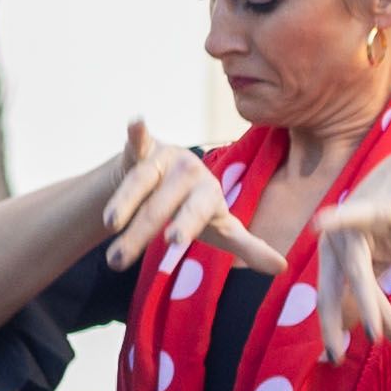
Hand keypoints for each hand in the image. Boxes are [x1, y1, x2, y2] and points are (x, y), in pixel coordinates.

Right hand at [102, 119, 286, 288]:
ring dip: (122, 203)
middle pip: (161, 205)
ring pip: (140, 182)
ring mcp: (166, 158)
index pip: (196, 213)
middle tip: (118, 260)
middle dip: (138, 234)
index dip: (185, 225)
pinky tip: (135, 122)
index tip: (173, 243)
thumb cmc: (196, 209)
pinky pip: (138, 141)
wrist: (170, 180)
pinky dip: (137, 132)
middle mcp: (191, 173)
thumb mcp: (220, 228)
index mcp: (210, 194)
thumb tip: (282, 268)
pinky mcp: (143, 148)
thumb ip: (247, 246)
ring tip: (109, 226)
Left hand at [301, 146, 390, 360]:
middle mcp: (333, 246)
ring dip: (368, 304)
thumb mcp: (381, 262)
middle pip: (332, 292)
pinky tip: (324, 221)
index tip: (334, 361)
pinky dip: (339, 220)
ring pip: (356, 273)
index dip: (331, 330)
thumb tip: (365, 325)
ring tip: (376, 334)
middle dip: (334, 327)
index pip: (331, 301)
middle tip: (337, 358)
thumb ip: (368, 290)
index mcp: (334, 260)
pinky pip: (353, 217)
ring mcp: (347, 227)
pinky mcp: (367, 207)